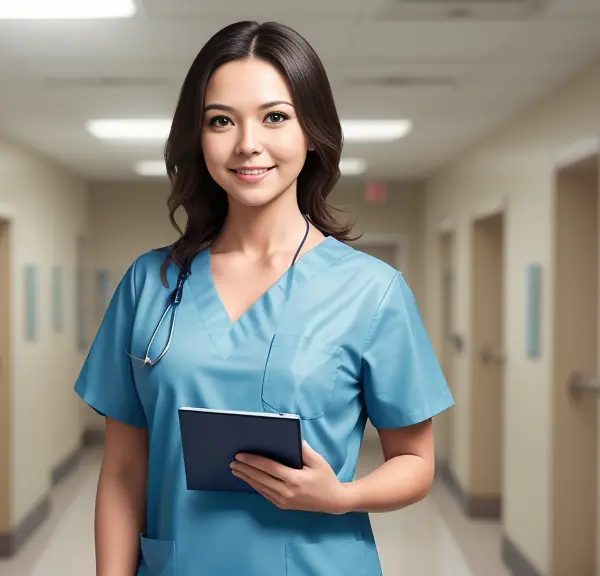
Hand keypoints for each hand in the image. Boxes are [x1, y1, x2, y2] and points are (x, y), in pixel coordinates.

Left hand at [230, 440, 352, 514]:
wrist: (333, 502)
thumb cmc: (326, 478)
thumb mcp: (318, 461)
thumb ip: (304, 449)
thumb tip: (290, 437)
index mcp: (294, 479)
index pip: (269, 468)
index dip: (253, 461)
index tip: (241, 455)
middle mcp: (286, 492)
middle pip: (260, 478)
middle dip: (245, 469)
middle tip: (232, 461)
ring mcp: (283, 501)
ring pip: (260, 488)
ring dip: (247, 478)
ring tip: (235, 469)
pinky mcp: (283, 505)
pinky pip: (265, 494)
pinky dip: (255, 485)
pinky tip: (248, 479)